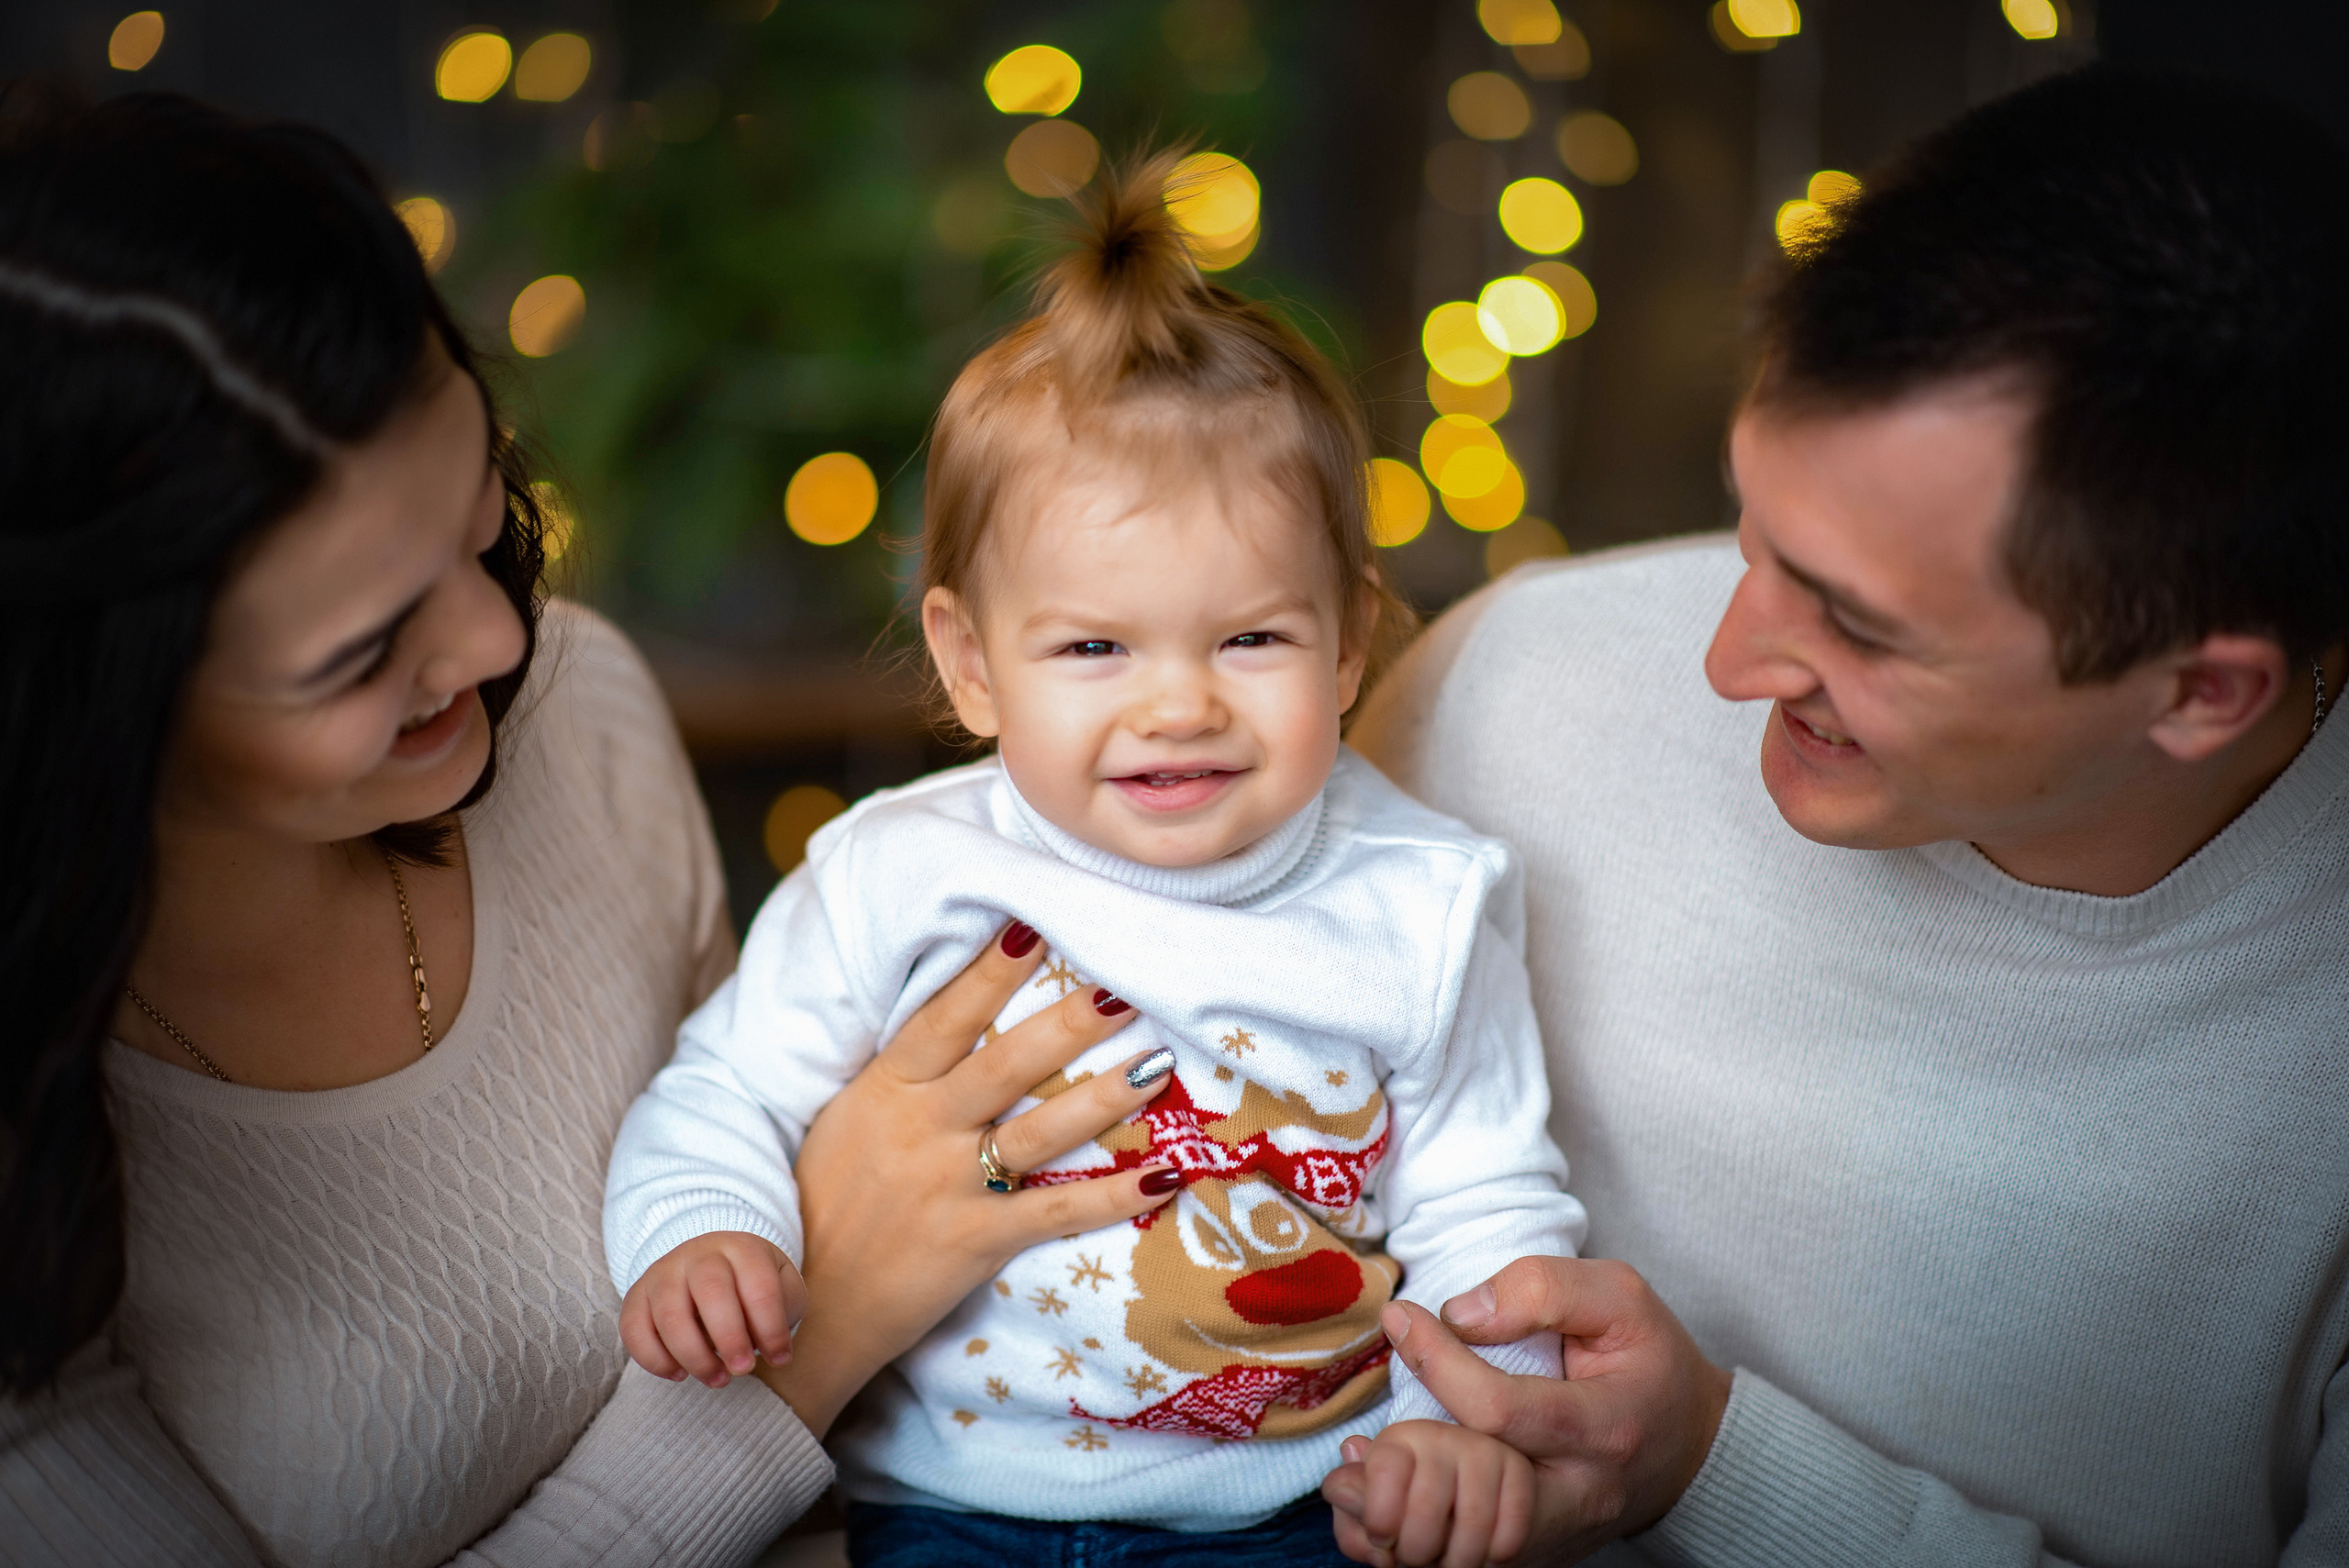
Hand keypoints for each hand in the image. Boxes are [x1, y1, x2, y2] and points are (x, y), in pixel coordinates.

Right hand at [619, 1231, 807, 1388]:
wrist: (712, 1266)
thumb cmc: (751, 1288)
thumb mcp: (781, 1290)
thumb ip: (782, 1313)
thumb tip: (772, 1350)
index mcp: (742, 1248)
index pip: (759, 1284)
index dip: (771, 1327)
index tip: (781, 1358)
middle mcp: (698, 1254)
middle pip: (710, 1291)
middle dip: (729, 1338)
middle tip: (743, 1369)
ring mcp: (663, 1272)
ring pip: (669, 1314)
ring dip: (694, 1356)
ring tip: (717, 1379)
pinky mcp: (636, 1296)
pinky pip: (634, 1329)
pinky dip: (655, 1360)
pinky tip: (680, 1374)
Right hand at [757, 921, 1179, 1435]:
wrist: (800, 1308)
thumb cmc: (827, 1203)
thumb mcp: (847, 1121)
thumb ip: (901, 1075)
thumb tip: (953, 1013)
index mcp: (884, 1091)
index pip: (943, 1019)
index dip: (985, 974)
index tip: (1030, 926)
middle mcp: (919, 1131)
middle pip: (1004, 1064)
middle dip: (1066, 1023)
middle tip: (1122, 984)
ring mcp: (948, 1187)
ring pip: (1039, 1131)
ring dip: (1105, 1096)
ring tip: (1160, 1062)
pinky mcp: (974, 1242)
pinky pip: (1055, 1213)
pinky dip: (1112, 1197)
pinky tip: (1164, 1177)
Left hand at [1324, 1264, 1731, 1558]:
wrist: (1690, 1441)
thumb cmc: (1650, 1360)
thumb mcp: (1619, 1296)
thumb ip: (1542, 1289)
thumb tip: (1460, 1316)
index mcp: (1605, 1426)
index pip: (1500, 1407)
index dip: (1437, 1359)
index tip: (1401, 1318)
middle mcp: (1582, 1493)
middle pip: (1477, 1485)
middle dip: (1413, 1449)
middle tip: (1371, 1409)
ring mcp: (1562, 1533)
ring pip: (1467, 1539)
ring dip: (1409, 1499)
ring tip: (1363, 1455)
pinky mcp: (1541, 1551)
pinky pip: (1470, 1555)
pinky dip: (1424, 1527)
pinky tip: (1391, 1487)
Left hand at [1325, 1420, 1533, 1566]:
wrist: (1474, 1505)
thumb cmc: (1410, 1508)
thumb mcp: (1374, 1505)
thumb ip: (1353, 1500)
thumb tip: (1342, 1486)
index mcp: (1398, 1439)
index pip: (1383, 1473)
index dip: (1378, 1519)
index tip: (1382, 1540)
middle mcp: (1442, 1435)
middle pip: (1424, 1511)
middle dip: (1417, 1553)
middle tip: (1418, 1557)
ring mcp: (1486, 1451)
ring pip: (1470, 1526)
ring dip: (1456, 1562)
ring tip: (1448, 1562)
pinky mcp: (1519, 1474)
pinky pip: (1508, 1534)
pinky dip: (1493, 1558)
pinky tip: (1482, 1553)